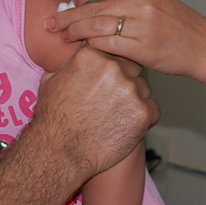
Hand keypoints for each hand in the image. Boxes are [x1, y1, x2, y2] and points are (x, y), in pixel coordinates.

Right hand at [32, 46, 158, 177]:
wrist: (59, 152)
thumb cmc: (53, 119)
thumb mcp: (52, 79)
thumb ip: (71, 62)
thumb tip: (79, 52)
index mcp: (92, 55)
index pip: (115, 54)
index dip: (113, 70)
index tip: (106, 84)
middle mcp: (113, 68)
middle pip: (132, 70)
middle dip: (125, 84)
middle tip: (111, 103)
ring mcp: (130, 90)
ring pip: (144, 89)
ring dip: (135, 100)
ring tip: (116, 118)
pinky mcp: (142, 112)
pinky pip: (153, 110)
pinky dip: (144, 119)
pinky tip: (127, 127)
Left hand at [44, 0, 205, 78]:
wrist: (204, 47)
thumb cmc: (177, 25)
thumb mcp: (154, 0)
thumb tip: (87, 3)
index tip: (75, 0)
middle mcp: (143, 2)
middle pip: (93, 6)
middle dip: (68, 16)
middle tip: (52, 23)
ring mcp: (143, 26)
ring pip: (95, 25)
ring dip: (74, 32)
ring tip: (63, 37)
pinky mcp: (143, 49)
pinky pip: (107, 45)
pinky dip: (91, 46)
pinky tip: (85, 49)